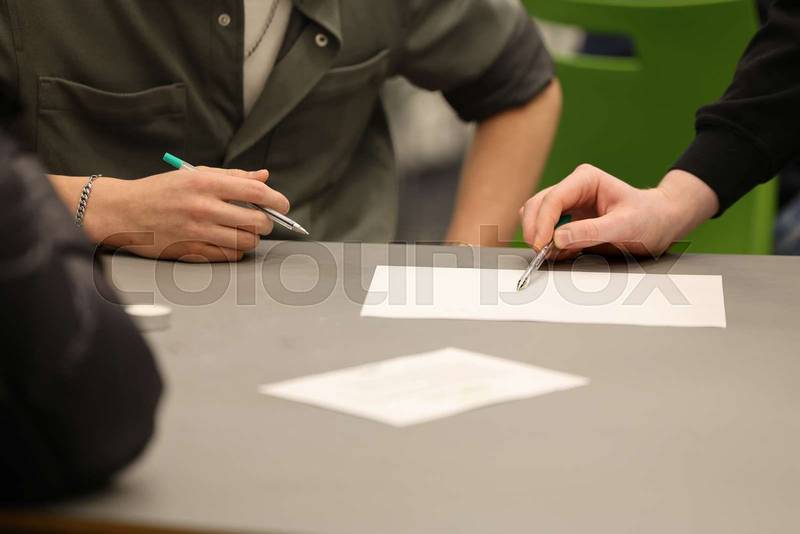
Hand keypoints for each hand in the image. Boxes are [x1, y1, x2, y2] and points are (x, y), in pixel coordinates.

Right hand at [82, 167, 289, 261]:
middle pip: (256, 222)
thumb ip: (232, 176)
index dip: (277, 200)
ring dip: (252, 238)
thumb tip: (264, 177)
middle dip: (267, 222)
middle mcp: (203, 207)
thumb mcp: (193, 173)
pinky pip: (228, 256)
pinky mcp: (191, 251)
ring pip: (246, 242)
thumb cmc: (159, 191)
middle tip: (263, 220)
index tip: (283, 205)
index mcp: (205, 183)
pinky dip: (236, 251)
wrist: (122, 211)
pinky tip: (230, 242)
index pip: (255, 193)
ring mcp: (197, 232)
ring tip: (246, 231)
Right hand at [520, 165, 718, 256]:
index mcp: (586, 180)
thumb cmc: (649, 219)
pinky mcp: (566, 218)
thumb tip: (557, 239)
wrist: (660, 224)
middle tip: (541, 253)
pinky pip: (543, 227)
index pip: (553, 198)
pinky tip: (558, 252)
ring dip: (536, 234)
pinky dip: (544, 242)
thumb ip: (590, 232)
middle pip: (537, 204)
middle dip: (534, 229)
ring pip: (534, 214)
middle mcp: (573, 187)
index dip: (543, 223)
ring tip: (551, 254)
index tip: (542, 245)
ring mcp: (568, 202)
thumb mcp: (624, 227)